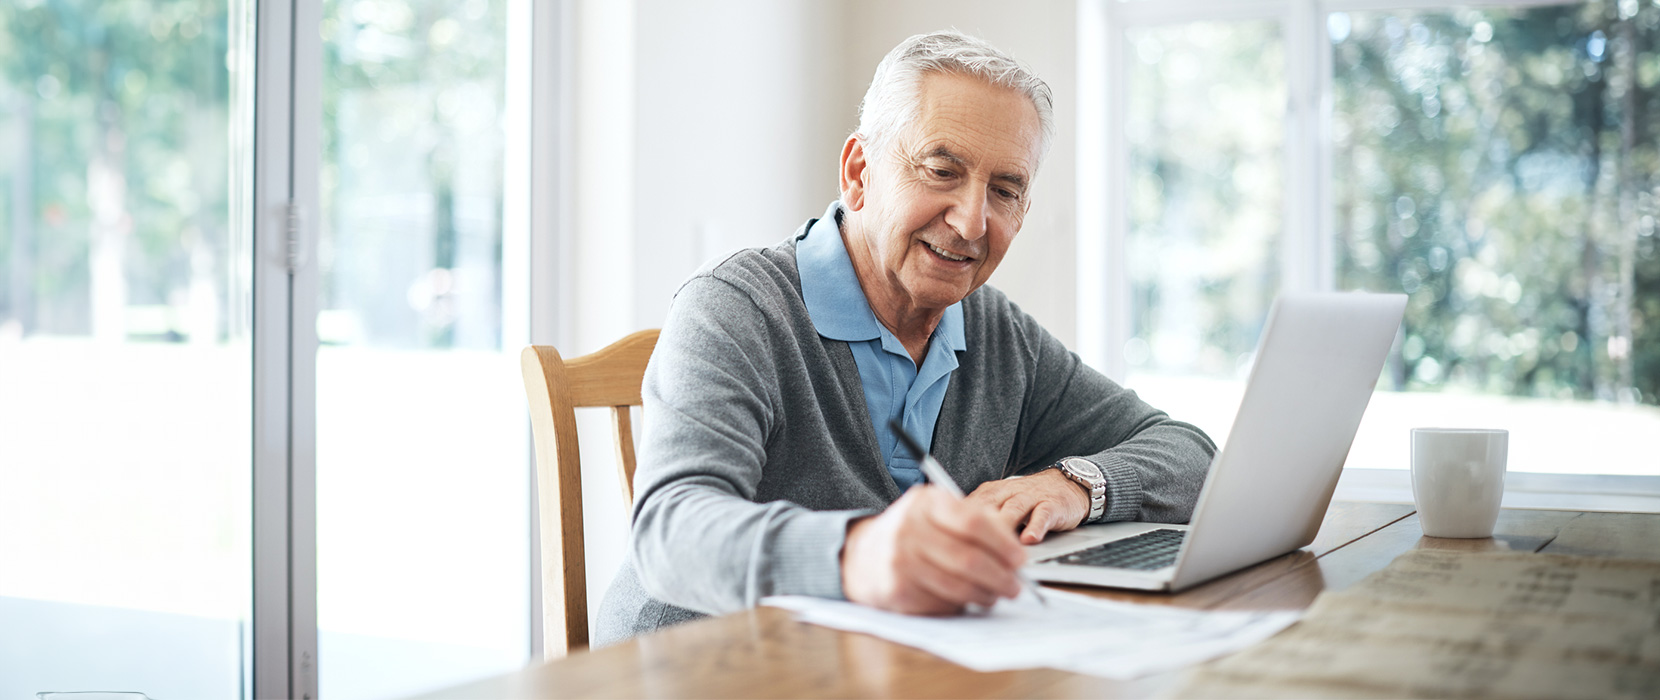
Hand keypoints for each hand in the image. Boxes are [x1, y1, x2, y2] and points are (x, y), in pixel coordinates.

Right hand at [840, 485, 1025, 614]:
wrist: (863, 555)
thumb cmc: (912, 532)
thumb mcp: (936, 511)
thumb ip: (974, 521)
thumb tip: (1014, 552)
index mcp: (925, 502)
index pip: (973, 521)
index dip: (1003, 543)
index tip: (1020, 558)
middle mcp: (908, 529)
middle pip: (969, 558)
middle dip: (1001, 576)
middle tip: (1016, 585)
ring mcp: (900, 561)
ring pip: (958, 586)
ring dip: (985, 595)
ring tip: (995, 594)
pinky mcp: (896, 590)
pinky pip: (942, 603)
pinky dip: (961, 605)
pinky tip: (966, 599)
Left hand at [964, 468, 1090, 544]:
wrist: (1066, 485)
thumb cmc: (1027, 502)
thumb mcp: (999, 507)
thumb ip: (980, 524)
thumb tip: (955, 548)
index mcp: (989, 494)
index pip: (968, 510)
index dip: (958, 530)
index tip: (950, 550)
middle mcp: (1006, 492)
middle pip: (988, 510)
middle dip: (979, 533)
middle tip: (971, 555)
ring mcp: (1030, 497)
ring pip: (1013, 511)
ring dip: (1005, 532)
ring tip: (999, 553)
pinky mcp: (1051, 503)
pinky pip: (1042, 515)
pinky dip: (1035, 527)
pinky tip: (1030, 540)